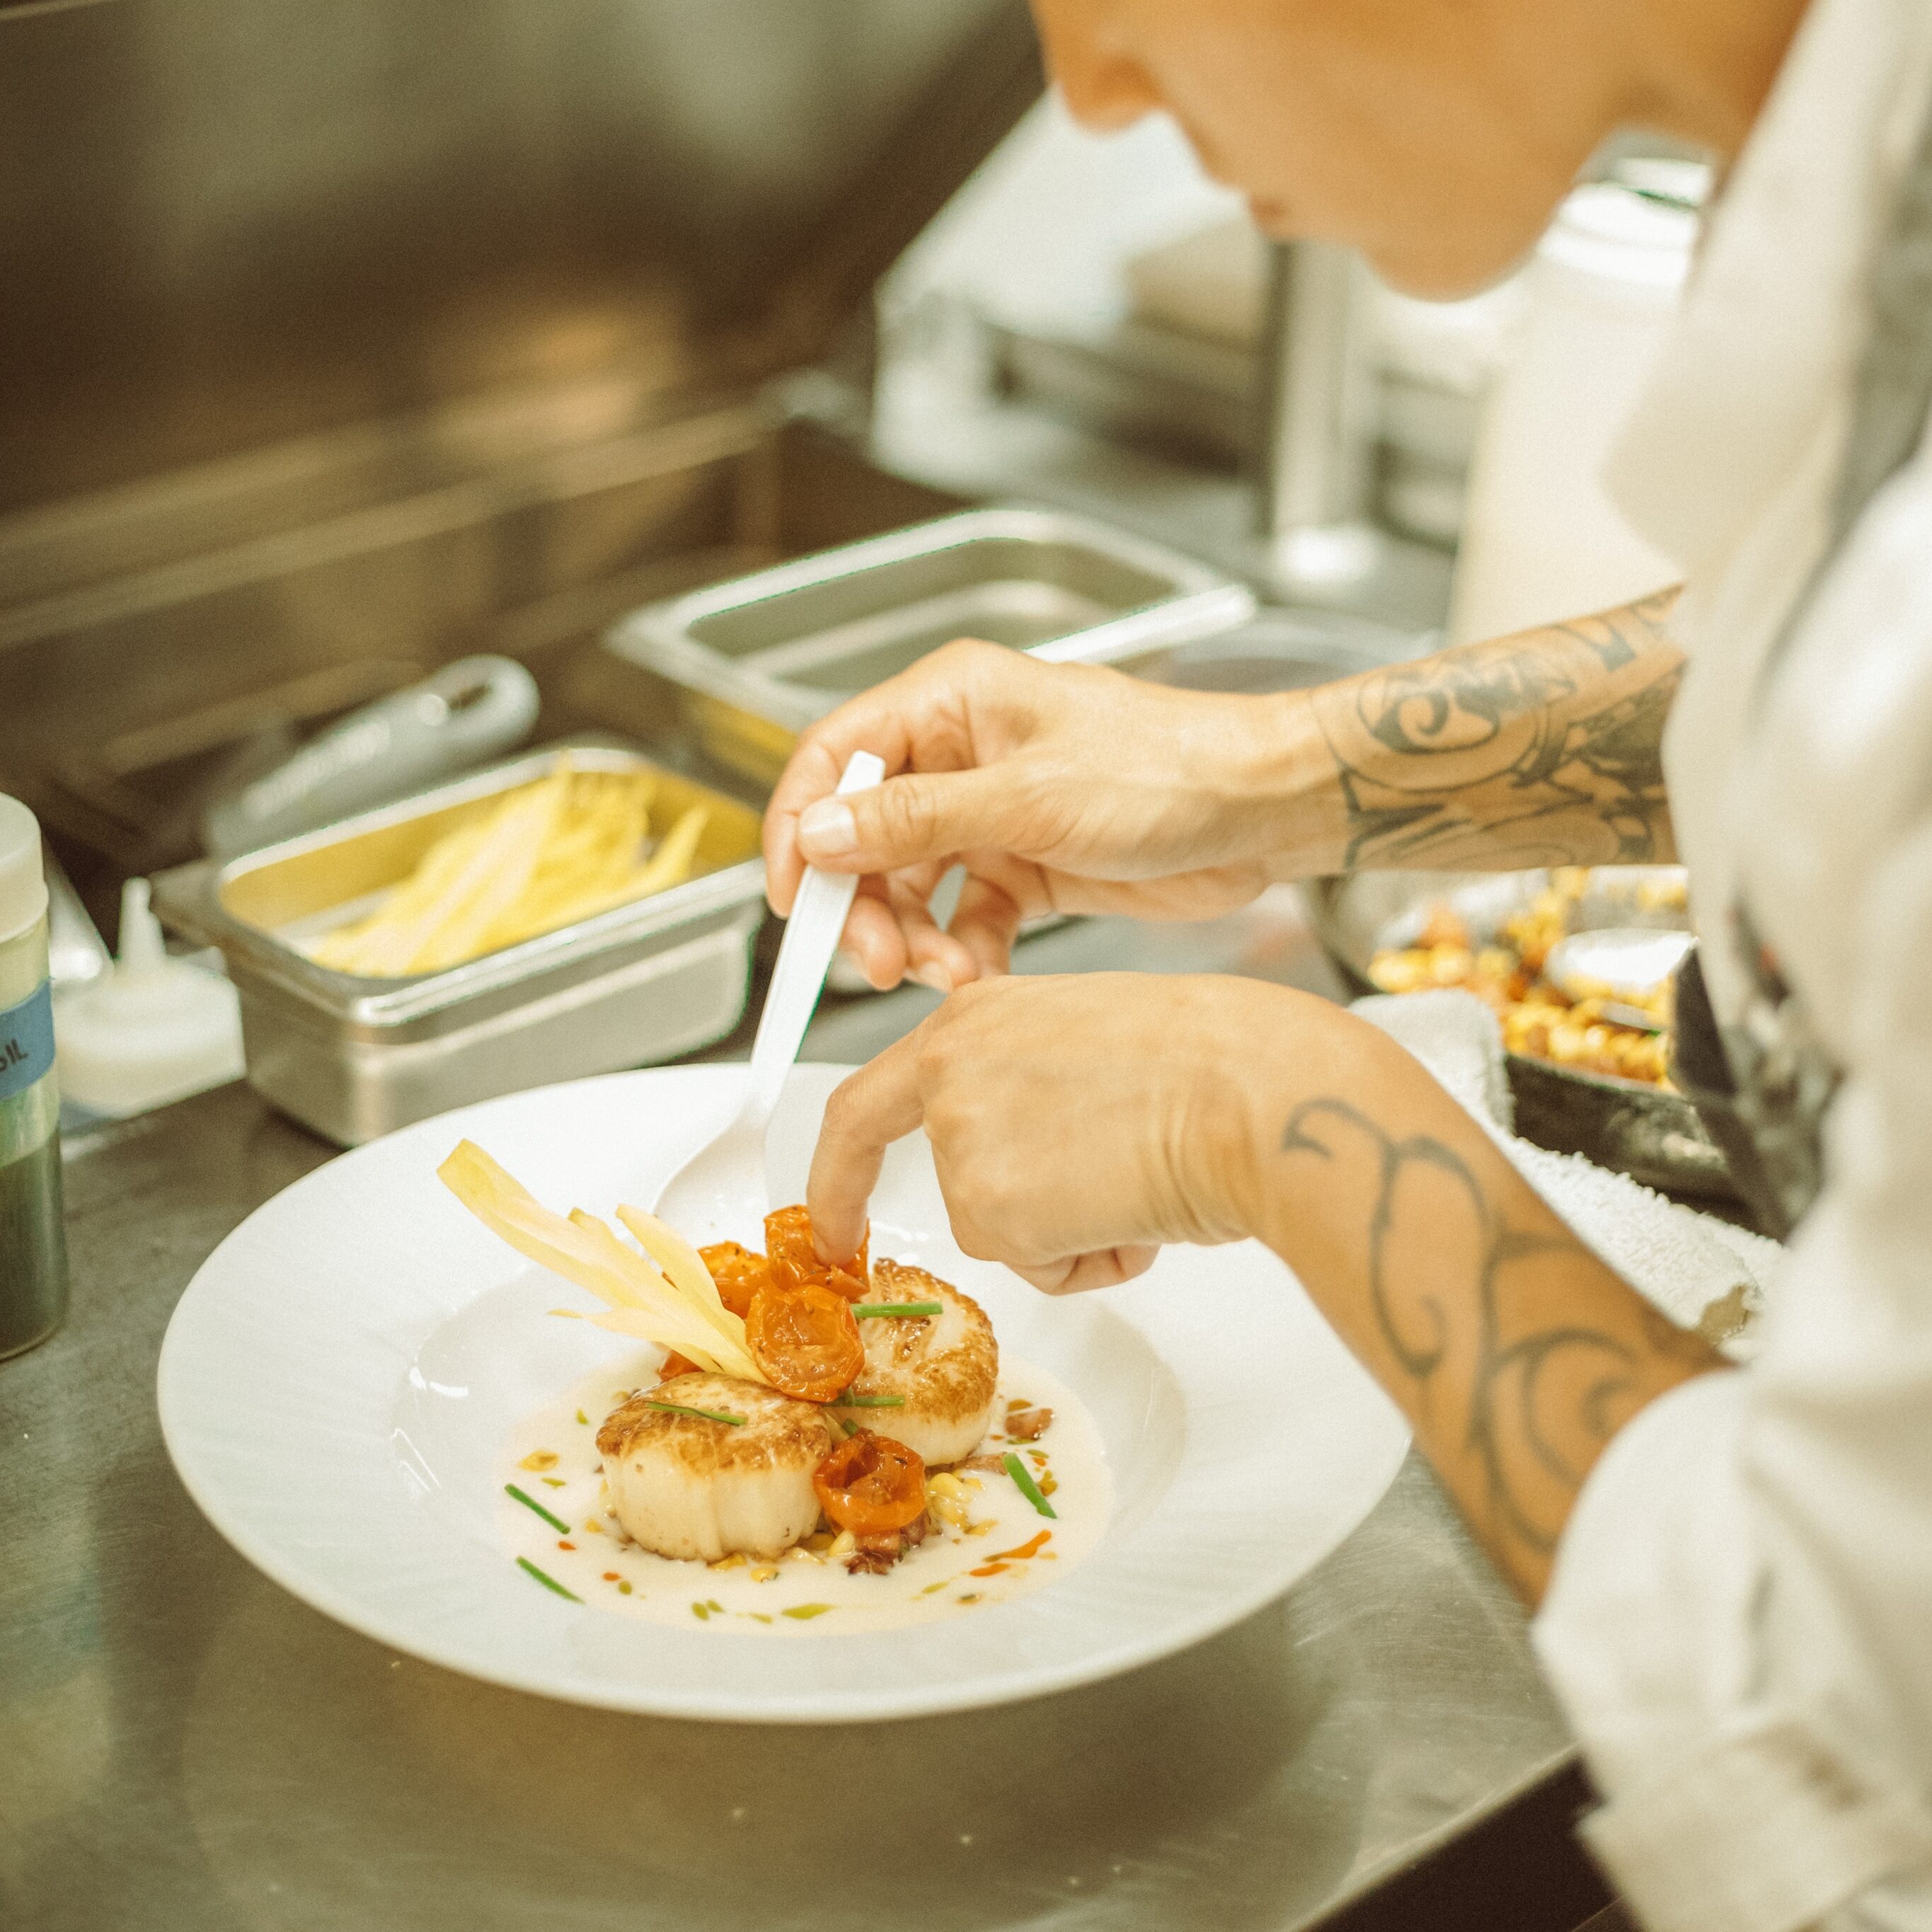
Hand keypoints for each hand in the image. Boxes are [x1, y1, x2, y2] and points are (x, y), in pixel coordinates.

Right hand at [763, 640, 1306, 990]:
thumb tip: (818, 831)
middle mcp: (959, 753)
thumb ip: (916, 818)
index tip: (793, 899)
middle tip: (878, 963)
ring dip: (914, 939)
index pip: (833, 757)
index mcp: (949, 702)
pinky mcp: (1023, 866)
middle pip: (863, 836)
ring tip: (943, 977)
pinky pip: (963, 918)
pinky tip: (980, 977)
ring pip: (909, 887)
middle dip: (863, 906)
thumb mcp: (1028, 796)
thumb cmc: (1170, 767)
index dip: (797, 827)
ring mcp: (990, 813)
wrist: (1261, 811)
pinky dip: (962, 953)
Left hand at [807, 972, 1365, 1291]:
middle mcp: (949, 1072)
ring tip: (1143, 1173)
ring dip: (1074, 1229)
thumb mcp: (1086, 1040)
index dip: (841, 1173)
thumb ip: (1025, 1083)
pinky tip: (1142, 1207)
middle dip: (1025, 1216)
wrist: (1255, 1091)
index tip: (829, 1222)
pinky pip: (1040, 1268)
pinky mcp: (991, 1209)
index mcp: (970, 1019)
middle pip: (958, 1184)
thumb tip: (1029, 1147)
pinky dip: (1094, 1259)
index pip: (869, 1105)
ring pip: (1004, 1229)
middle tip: (1089, 1216)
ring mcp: (962, 1142)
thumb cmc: (1211, 1059)